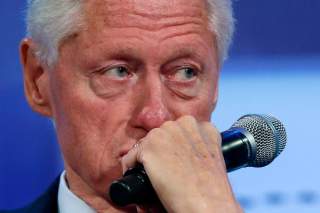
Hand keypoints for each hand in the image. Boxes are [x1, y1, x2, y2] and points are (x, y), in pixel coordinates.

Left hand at [122, 115, 242, 212]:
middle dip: (161, 151)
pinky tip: (139, 179)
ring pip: (146, 144)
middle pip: (163, 135)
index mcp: (204, 127)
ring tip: (154, 177)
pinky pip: (131, 156)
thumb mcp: (213, 160)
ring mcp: (166, 133)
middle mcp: (185, 124)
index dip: (175, 148)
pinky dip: (131, 168)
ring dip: (147, 159)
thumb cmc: (212, 190)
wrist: (207, 204)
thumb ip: (198, 149)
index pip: (180, 132)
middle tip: (164, 171)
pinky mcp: (149, 146)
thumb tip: (181, 155)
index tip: (174, 161)